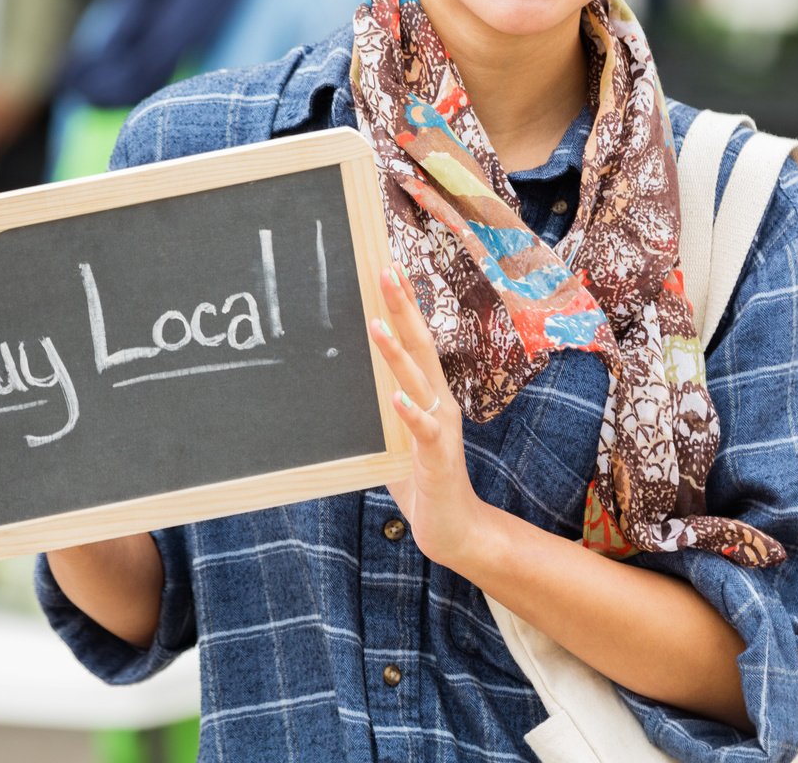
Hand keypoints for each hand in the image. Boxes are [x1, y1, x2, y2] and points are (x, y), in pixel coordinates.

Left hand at [369, 264, 486, 569]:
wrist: (454, 529)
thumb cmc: (420, 480)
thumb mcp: (391, 436)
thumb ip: (376, 409)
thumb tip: (342, 385)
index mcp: (428, 394)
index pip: (416, 340)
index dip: (404, 304)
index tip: (388, 268)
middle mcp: (438, 402)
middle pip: (420, 346)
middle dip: (402, 308)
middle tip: (385, 271)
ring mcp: (440, 428)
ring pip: (418, 381)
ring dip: (397, 353)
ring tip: (376, 325)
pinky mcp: (438, 457)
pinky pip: (424, 431)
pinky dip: (410, 412)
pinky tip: (397, 397)